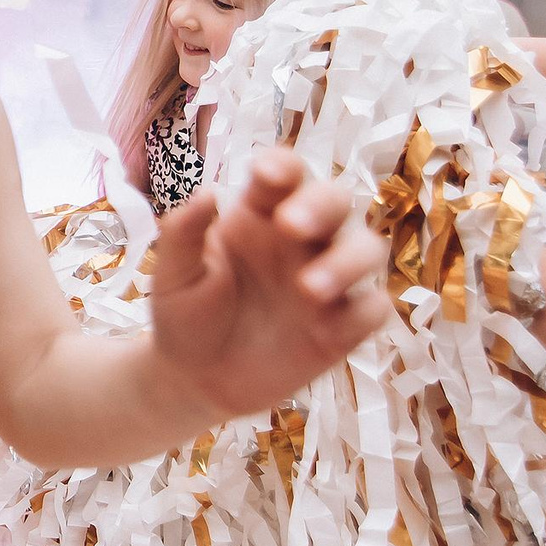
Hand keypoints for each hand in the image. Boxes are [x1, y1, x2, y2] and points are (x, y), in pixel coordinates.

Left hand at [147, 149, 388, 420]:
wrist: (195, 379)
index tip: (267, 174)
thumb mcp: (173, 275)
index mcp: (259, 215)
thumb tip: (206, 194)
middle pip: (335, 200)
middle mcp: (301, 240)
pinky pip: (372, 309)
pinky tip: (324, 330)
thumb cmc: (186, 314)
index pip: (284, 174)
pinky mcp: (343, 324)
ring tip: (309, 287)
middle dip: (321, 205)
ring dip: (347, 261)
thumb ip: (182, 234)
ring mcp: (328, 279)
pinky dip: (359, 313)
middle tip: (291, 225)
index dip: (283, 166)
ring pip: (368, 249)